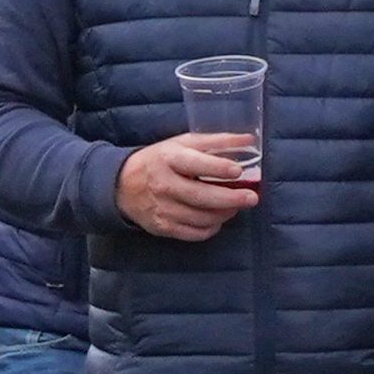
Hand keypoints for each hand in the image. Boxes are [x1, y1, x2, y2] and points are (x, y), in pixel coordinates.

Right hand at [114, 132, 262, 241]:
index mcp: (168, 159)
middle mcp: (164, 185)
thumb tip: (248, 140)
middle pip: (202, 196)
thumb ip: (215, 142)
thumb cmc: (159, 160)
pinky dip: (211, 227)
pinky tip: (218, 218)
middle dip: (231, 199)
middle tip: (251, 198)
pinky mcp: (162, 227)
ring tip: (236, 206)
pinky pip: (194, 233)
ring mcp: (162, 209)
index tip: (238, 171)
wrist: (121, 185)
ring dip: (225, 213)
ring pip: (201, 217)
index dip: (218, 168)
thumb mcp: (182, 143)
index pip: (196, 164)